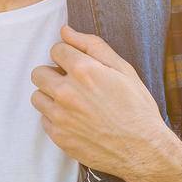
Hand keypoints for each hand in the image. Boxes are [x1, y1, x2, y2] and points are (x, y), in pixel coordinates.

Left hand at [28, 25, 176, 179]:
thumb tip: (65, 31)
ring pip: (37, 96)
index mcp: (84, 71)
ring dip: (51, 96)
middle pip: (38, 73)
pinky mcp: (58, 136)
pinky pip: (44, 119)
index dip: (68, 55)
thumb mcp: (123, 70)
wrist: (144, 150)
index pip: (56, 49)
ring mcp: (60, 116)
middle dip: (53, 74)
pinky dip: (55, 118)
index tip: (77, 66)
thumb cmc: (137, 108)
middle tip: (73, 84)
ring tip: (73, 103)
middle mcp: (67, 92)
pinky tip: (75, 120)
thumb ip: (92, 46)